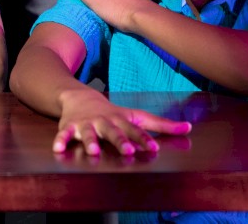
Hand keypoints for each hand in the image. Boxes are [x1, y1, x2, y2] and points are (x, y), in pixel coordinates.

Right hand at [54, 88, 190, 156]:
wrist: (80, 97)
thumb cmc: (112, 112)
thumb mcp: (136, 115)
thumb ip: (161, 125)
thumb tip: (188, 128)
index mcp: (121, 121)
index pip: (135, 130)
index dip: (144, 139)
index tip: (153, 148)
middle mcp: (104, 122)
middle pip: (113, 132)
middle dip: (120, 141)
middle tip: (128, 151)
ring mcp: (86, 124)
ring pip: (89, 133)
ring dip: (91, 141)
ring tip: (93, 151)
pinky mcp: (70, 127)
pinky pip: (64, 134)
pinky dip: (61, 140)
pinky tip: (59, 149)